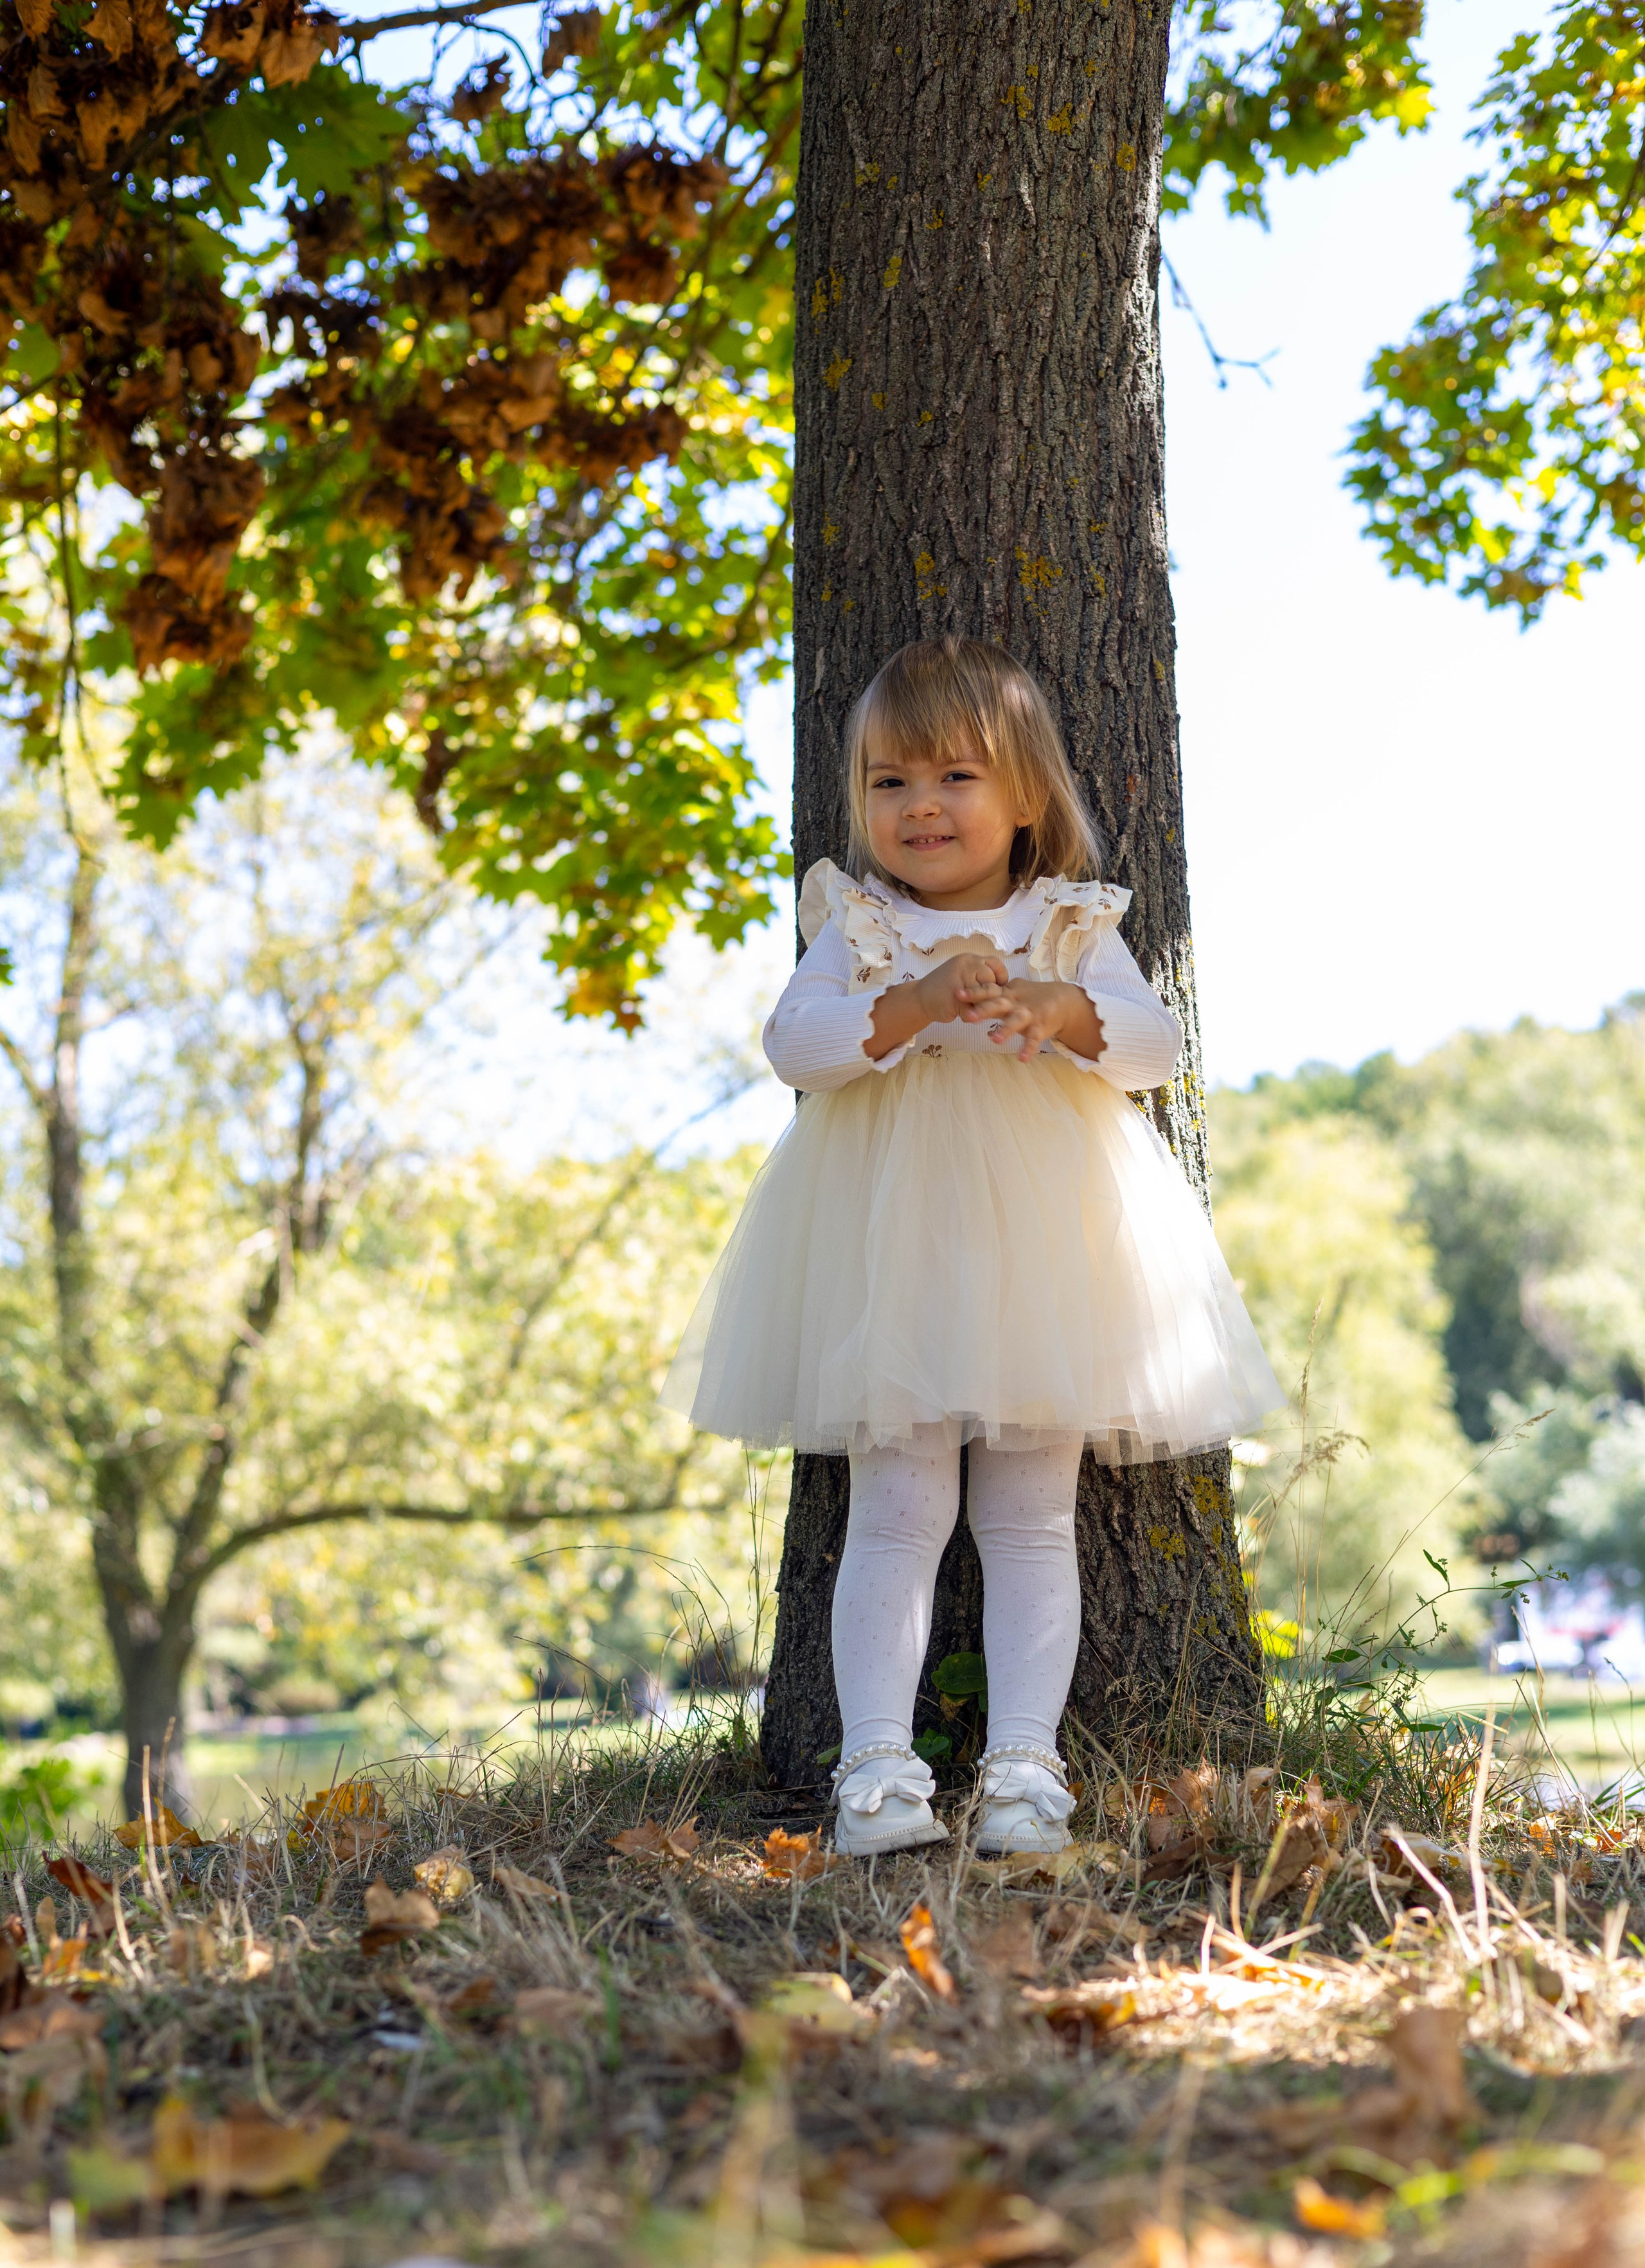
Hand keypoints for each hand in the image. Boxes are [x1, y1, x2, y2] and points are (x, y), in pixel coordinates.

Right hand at [913, 951, 1010, 1025]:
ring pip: (985, 997)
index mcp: (969, 960)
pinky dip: (970, 1017)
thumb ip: (980, 976)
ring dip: (982, 1007)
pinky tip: (962, 1014)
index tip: (996, 986)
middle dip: (990, 996)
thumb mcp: (963, 974)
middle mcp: (966, 967)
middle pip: (993, 983)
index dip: (1000, 976)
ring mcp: (960, 982)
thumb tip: (1004, 988)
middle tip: (979, 1002)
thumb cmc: (944, 988)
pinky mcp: (955, 999)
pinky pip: (974, 1012)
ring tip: (973, 1009)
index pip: (995, 964)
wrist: (918, 999)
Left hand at [975, 979, 1105, 1063]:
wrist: (1063, 1000)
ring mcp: (1029, 1014)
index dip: (973, 992)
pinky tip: (1023, 1059)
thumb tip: (970, 1002)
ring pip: (1016, 1021)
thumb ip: (994, 996)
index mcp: (1007, 994)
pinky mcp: (1041, 1026)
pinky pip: (1034, 1039)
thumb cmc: (1032, 997)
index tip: (957, 993)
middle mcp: (1016, 1003)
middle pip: (998, 1004)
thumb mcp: (1013, 992)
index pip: (988, 991)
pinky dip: (1029, 1048)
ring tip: (994, 1040)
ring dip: (1005, 1030)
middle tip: (968, 1016)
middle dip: (984, 1010)